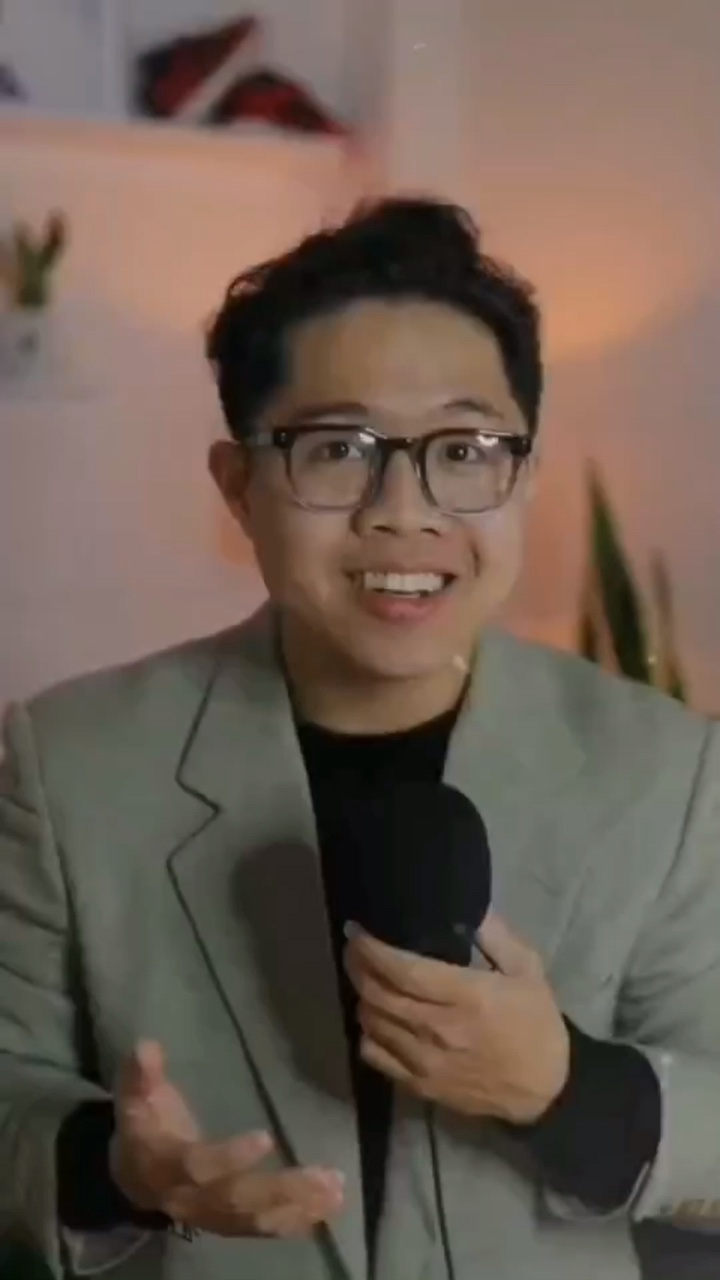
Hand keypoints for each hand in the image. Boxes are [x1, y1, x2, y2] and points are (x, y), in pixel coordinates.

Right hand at [110, 1041, 344, 1236]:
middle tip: (325, 1177)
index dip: (230, 1157)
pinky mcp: (228, 1222)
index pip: (198, 1166)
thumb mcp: (136, 1093)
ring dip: (297, 1208)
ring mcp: (210, 1215)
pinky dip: (295, 1221)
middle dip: (282, 1190)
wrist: (134, 1175)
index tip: (267, 1138)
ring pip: (254, 1218)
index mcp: (165, 1164)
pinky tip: (328, 1208)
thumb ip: (143, 1073)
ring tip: (335, 1191)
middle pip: (236, 1200)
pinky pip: (261, 1228)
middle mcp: (189, 1198)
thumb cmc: (145, 1123)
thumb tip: (147, 1046)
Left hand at [345, 913, 569, 1123]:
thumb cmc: (536, 1024)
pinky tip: (376, 1017)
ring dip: (362, 996)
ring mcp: (425, 1061)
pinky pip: (374, 1056)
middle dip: (358, 966)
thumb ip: (497, 935)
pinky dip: (367, 1032)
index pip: (403, 970)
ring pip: (371, 1022)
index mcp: (467, 997)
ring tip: (365, 977)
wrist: (544, 1091)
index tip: (356, 930)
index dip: (372, 948)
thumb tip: (468, 906)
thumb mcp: (528, 970)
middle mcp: (439, 1029)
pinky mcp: (419, 1086)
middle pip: (378, 994)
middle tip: (355, 947)